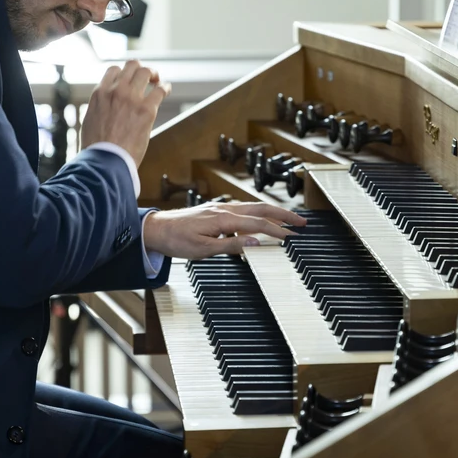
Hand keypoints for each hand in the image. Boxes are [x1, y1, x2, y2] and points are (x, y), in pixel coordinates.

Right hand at [80, 61, 171, 162]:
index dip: (125, 73)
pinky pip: (160, 89)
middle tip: (148, 78)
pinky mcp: (146, 109)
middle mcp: (115, 91)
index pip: (114, 70)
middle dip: (141, 69)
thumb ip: (99, 108)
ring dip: (154, 75)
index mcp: (100, 93)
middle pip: (132, 66)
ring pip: (146, 72)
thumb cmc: (96, 148)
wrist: (105, 160)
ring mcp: (131, 98)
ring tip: (157, 82)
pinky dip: (165, 87)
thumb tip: (104, 108)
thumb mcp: (89, 120)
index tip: (131, 80)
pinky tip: (166, 90)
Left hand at [142, 202, 307, 258]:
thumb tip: (256, 243)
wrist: (156, 229)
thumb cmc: (176, 241)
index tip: (292, 238)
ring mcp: (220, 208)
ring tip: (289, 220)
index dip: (277, 231)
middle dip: (284, 215)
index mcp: (223, 219)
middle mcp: (224, 209)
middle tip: (302, 223)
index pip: (258, 224)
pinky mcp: (216, 210)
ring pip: (253, 207)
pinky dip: (258, 214)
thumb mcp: (203, 250)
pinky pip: (243, 210)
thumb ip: (231, 245)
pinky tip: (261, 221)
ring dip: (273, 213)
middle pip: (261, 208)